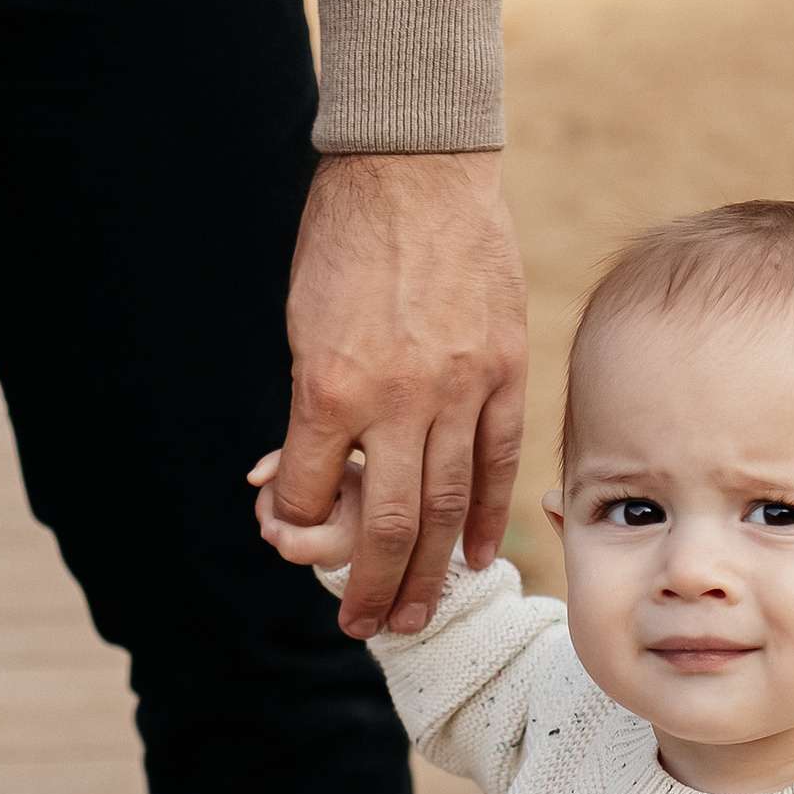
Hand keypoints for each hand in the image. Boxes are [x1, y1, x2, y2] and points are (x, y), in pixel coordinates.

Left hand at [267, 151, 524, 644]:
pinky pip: (495, 462)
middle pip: (386, 522)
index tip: (289, 540)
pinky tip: (471, 559)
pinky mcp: (504, 371)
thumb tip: (301, 478)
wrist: (417, 165)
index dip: (295, 527)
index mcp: (330, 385)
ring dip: (426, 572)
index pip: (311, 493)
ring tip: (411, 614)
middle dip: (368, 585)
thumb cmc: (344, 241)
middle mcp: (399, 398)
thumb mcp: (302, 325)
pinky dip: (484, 517)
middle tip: (361, 628)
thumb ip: (309, 406)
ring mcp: (460, 387)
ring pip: (446, 506)